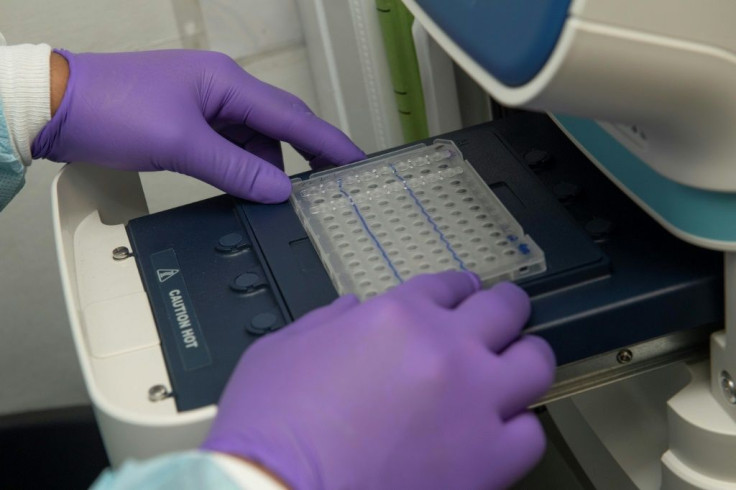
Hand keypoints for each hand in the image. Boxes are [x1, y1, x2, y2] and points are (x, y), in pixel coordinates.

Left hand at [32, 50, 364, 202]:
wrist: (56, 105)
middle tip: (329, 186)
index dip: (329, 143)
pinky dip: (241, 169)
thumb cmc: (110, 108)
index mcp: (227, 83)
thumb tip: (277, 190)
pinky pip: (231, 147)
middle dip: (304, 157)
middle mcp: (222, 89)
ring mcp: (206, 105)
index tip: (357, 162)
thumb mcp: (181, 144)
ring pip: (255, 141)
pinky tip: (242, 188)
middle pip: (279, 126)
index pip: (293, 117)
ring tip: (271, 198)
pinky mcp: (191, 121)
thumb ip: (235, 170)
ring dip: (264, 169)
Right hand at [202, 272, 555, 489]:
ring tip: (515, 368)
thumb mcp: (279, 351)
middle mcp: (446, 350)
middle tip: (504, 317)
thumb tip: (349, 313)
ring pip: (535, 363)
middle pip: (504, 309)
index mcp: (396, 317)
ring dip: (524, 360)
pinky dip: (517, 428)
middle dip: (506, 308)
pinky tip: (499, 432)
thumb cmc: (269, 431)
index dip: (456, 290)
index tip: (461, 298)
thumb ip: (323, 323)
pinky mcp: (489, 462)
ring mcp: (475, 404)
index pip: (447, 285)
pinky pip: (529, 433)